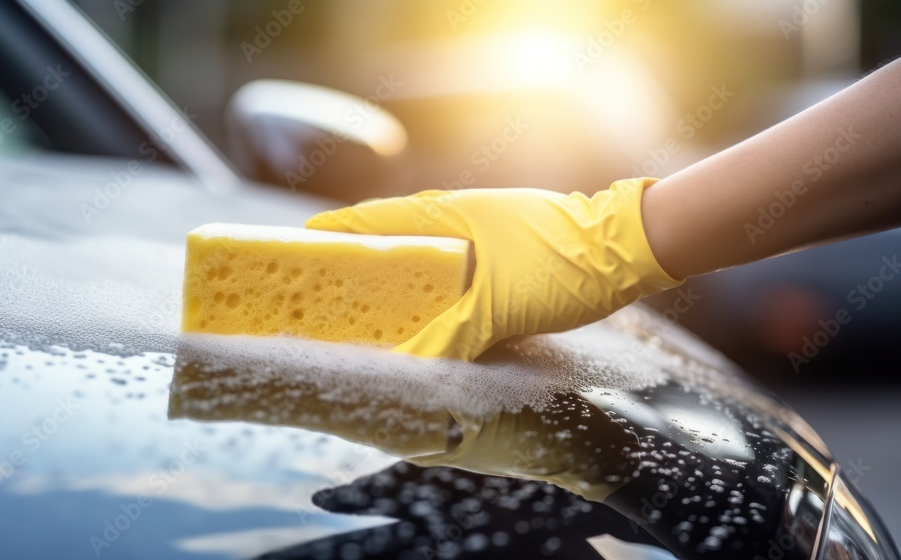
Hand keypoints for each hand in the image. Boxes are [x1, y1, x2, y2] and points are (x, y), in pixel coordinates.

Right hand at [305, 178, 682, 360]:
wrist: (623, 252)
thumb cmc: (560, 263)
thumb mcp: (498, 306)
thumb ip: (450, 336)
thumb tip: (409, 369)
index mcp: (444, 214)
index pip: (369, 220)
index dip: (329, 236)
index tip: (294, 253)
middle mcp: (455, 220)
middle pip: (389, 241)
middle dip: (356, 268)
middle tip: (324, 299)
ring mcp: (477, 237)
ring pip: (420, 260)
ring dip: (395, 285)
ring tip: (366, 318)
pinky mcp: (497, 258)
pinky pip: (449, 277)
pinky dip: (429, 296)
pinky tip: (423, 324)